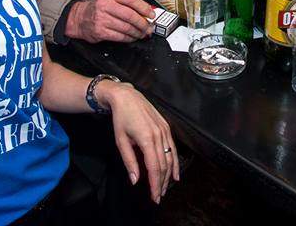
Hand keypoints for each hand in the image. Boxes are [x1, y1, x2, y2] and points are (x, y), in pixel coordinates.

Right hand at [68, 0, 154, 42]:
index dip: (144, 8)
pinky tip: (132, 37)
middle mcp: (105, 5)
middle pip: (130, 15)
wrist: (79, 18)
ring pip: (126, 27)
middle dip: (143, 23)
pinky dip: (129, 38)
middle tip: (149, 27)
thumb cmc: (98, 8)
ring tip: (142, 33)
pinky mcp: (100, 31)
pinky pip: (120, 36)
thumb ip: (127, 3)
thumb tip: (146, 12)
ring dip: (137, 32)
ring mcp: (102, 19)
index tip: (151, 14)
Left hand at [99, 81, 179, 203]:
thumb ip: (129, 161)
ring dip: (168, 175)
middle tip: (158, 197)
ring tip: (164, 188)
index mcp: (146, 139)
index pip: (154, 168)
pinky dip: (175, 162)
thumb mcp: (121, 141)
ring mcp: (164, 131)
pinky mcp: (166, 127)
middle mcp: (159, 135)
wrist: (126, 97)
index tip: (154, 197)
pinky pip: (173, 148)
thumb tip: (135, 180)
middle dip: (162, 183)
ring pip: (170, 158)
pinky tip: (175, 173)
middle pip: (164, 165)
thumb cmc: (121, 118)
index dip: (155, 184)